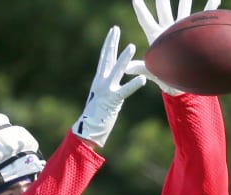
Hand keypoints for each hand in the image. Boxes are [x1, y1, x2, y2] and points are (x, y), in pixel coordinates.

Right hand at [72, 26, 146, 147]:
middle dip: (111, 43)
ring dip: (124, 58)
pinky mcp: (112, 101)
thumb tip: (115, 79)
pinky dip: (133, 85)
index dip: (108, 44)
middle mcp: (101, 82)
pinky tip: (142, 79)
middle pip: (107, 58)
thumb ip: (108, 86)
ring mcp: (106, 90)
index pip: (104, 58)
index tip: (112, 31)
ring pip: (117, 71)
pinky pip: (125, 91)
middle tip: (115, 29)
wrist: (88, 129)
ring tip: (132, 46)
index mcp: (99, 80)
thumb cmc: (97, 115)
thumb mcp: (103, 96)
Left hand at [128, 0, 221, 94]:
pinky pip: (204, 19)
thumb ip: (139, 67)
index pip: (146, 21)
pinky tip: (215, 0)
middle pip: (164, 9)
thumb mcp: (151, 71)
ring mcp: (182, 29)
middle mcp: (168, 29)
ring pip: (183, 10)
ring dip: (185, 0)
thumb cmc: (165, 77)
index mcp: (156, 36)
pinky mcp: (194, 33)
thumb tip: (126, 69)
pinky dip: (210, 8)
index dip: (141, 10)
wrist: (182, 81)